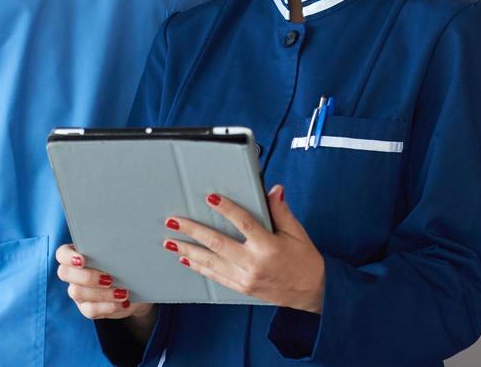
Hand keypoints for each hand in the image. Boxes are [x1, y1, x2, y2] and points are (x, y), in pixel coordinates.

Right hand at [55, 244, 154, 326]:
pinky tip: (123, 302)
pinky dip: (108, 306)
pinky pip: (90, 310)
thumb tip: (128, 245)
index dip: (68, 256)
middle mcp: (74, 273)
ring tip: (123, 292)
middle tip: (109, 278)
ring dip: (102, 293)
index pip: (62, 253)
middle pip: (64, 273)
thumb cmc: (128, 263)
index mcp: (79, 254)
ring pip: (77, 293)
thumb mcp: (125, 254)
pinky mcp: (86, 307)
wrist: (138, 286)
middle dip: (87, 276)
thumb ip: (118, 248)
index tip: (83, 260)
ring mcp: (78, 292)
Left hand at [167, 186, 323, 311]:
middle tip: (174, 221)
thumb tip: (274, 189)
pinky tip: (186, 258)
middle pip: (218, 243)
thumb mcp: (297, 232)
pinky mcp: (241, 287)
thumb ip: (281, 211)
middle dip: (193, 231)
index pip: (244, 223)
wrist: (310, 291)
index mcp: (269, 246)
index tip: (211, 198)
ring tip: (170, 240)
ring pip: (211, 262)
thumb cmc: (304, 259)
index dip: (227, 209)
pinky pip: (215, 276)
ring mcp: (245, 278)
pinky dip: (199, 266)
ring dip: (188, 250)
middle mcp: (254, 263)